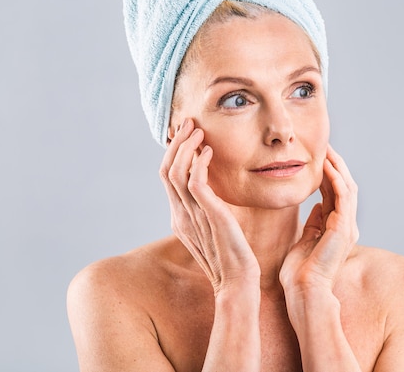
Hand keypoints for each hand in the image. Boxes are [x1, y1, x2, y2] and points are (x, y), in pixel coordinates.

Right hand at [160, 118, 259, 295]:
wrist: (238, 281)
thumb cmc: (231, 255)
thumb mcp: (215, 227)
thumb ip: (208, 208)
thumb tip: (214, 190)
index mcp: (180, 216)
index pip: (167, 176)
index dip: (173, 152)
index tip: (186, 134)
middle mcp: (180, 214)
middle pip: (166, 170)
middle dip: (176, 143)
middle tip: (188, 123)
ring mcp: (191, 215)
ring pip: (175, 172)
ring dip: (185, 147)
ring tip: (198, 130)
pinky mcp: (208, 215)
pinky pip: (195, 182)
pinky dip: (199, 162)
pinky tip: (210, 151)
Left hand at [279, 145, 358, 292]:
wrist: (304, 291)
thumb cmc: (299, 272)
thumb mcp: (305, 240)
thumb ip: (312, 224)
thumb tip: (315, 207)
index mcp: (337, 228)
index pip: (335, 193)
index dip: (328, 173)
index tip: (317, 157)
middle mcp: (346, 225)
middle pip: (345, 186)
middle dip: (335, 164)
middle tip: (324, 145)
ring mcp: (347, 226)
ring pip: (348, 187)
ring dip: (337, 166)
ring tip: (326, 149)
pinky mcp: (343, 228)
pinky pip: (344, 196)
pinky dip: (336, 179)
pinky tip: (326, 165)